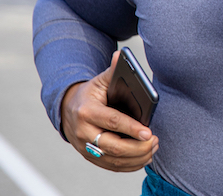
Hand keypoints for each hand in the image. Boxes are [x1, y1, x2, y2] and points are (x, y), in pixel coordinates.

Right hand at [60, 51, 156, 171]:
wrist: (67, 109)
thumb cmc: (91, 94)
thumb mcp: (100, 81)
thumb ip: (113, 71)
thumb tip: (121, 56)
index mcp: (87, 112)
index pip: (112, 122)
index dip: (131, 128)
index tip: (149, 132)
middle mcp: (83, 132)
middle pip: (113, 146)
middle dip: (137, 147)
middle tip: (155, 141)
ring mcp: (84, 147)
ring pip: (113, 159)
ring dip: (136, 157)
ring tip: (153, 149)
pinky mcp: (88, 156)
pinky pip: (110, 166)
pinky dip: (129, 166)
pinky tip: (143, 159)